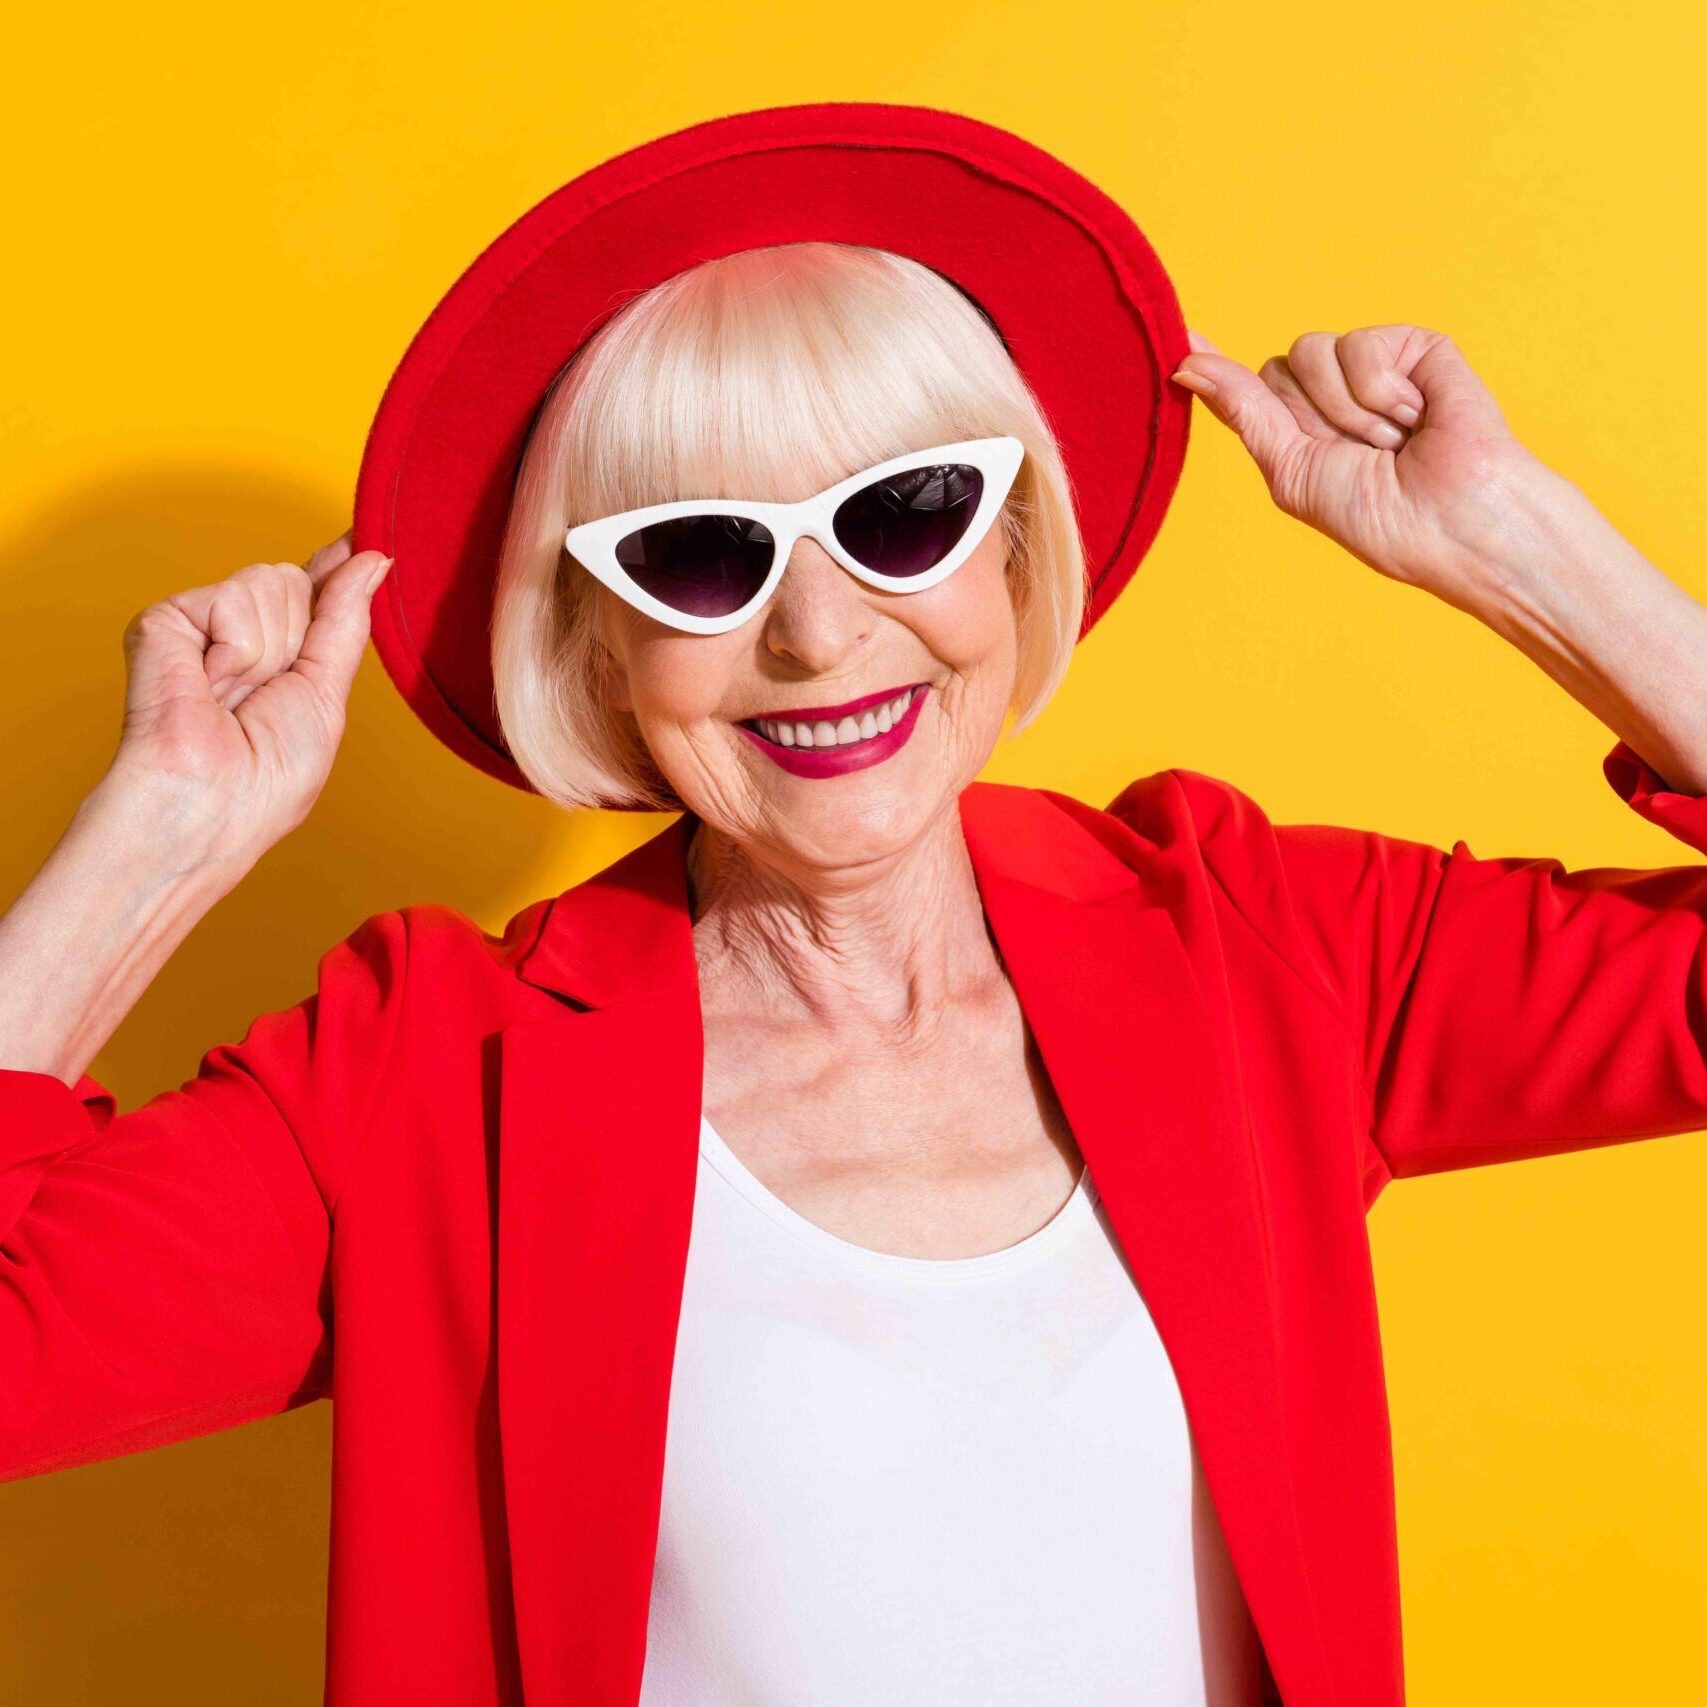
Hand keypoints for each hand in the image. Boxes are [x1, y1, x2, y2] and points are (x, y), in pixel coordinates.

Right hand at [104, 531, 392, 873]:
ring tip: (234, 697)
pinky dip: (236, 649)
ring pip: (271, 582)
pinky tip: (209, 684)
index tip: (368, 538)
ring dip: (269, 651)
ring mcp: (201, 622)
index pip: (315, 589)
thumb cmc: (268, 777)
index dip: (339, 565)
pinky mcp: (166, 620)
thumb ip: (345, 620)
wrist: (210, 807)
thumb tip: (374, 558)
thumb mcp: (327, 693)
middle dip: (300, 640)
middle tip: (264, 696)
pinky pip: (232, 597)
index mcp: (281, 653)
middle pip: (298, 581)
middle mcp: (240, 632)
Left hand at [1172, 324, 1557, 607]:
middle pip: (1273, 368)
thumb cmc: (1379, 517)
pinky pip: (1360, 346)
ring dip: (1346, 413)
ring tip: (1391, 443)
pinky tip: (1417, 418)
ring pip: (1310, 352)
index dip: (1212, 366)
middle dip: (1307, 417)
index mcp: (1297, 429)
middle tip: (1356, 456)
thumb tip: (1184, 363)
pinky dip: (1382, 393)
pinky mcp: (1413, 345)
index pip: (1243, 386)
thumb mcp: (1291, 470)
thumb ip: (1242, 412)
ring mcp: (1373, 364)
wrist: (1454, 522)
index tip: (1175, 343)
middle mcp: (1330, 393)